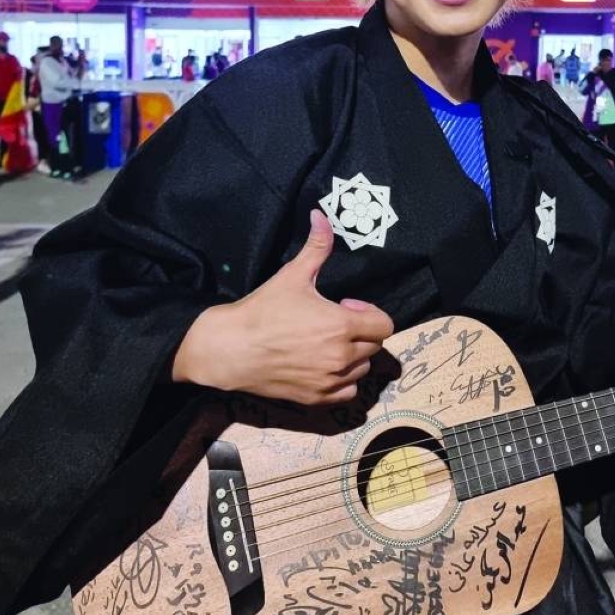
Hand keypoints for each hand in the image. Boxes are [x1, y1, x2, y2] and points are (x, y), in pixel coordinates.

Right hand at [173, 210, 393, 404]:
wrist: (230, 349)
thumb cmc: (262, 311)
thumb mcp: (292, 275)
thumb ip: (316, 247)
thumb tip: (321, 215)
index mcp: (342, 326)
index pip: (384, 325)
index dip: (369, 313)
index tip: (346, 305)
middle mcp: (342, 357)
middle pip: (374, 346)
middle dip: (360, 332)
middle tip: (333, 323)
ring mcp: (330, 381)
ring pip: (362, 369)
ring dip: (353, 356)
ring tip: (328, 344)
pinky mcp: (317, 399)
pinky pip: (348, 393)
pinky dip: (342, 381)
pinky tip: (323, 366)